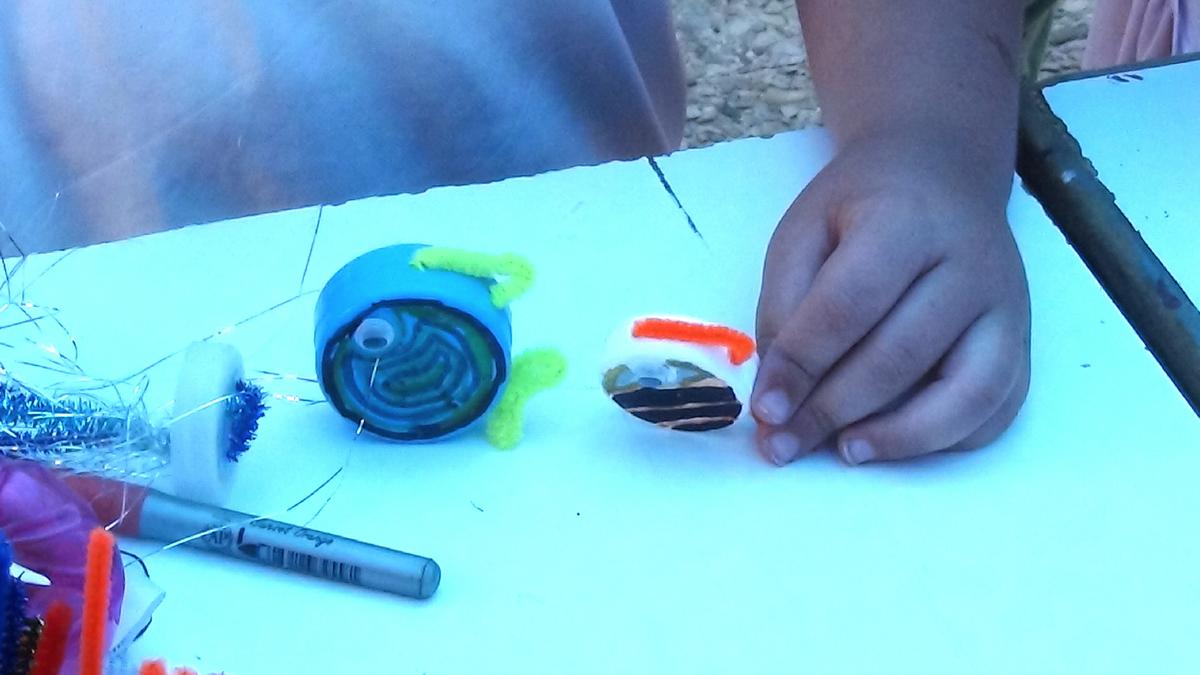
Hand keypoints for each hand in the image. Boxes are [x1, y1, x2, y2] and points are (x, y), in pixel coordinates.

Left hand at [751, 129, 1030, 465]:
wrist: (944, 174)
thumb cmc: (863, 209)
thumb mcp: (803, 231)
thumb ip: (783, 304)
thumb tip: (777, 391)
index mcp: (906, 223)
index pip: (849, 305)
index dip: (802, 364)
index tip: (766, 410)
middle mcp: (970, 266)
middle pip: (901, 355)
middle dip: (833, 411)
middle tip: (786, 444)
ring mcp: (1007, 309)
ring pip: (967, 394)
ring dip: (900, 438)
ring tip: (845, 451)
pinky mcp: (1023, 343)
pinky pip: (996, 410)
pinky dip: (946, 440)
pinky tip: (895, 442)